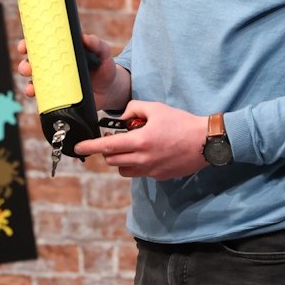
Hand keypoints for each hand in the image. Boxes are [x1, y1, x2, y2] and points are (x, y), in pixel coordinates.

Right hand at [16, 34, 127, 110]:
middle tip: (28, 68)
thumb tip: (86, 38)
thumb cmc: (104, 67)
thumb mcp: (102, 52)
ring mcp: (54, 83)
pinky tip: (41, 100)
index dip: (27, 45)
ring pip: (34, 83)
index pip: (39, 46)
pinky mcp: (58, 98)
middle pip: (31, 65)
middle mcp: (53, 67)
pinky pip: (44, 99)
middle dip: (24, 66)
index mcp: (59, 52)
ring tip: (32, 88)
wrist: (110, 90)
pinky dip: (40, 100)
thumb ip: (97, 44)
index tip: (23, 47)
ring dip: (28, 85)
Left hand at [74, 100, 208, 180]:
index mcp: (140, 141)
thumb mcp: (156, 108)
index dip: (90, 147)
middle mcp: (143, 159)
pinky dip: (137, 164)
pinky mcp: (159, 176)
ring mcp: (151, 170)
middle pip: (112, 160)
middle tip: (114, 139)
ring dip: (120, 160)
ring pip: (124, 170)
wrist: (205, 142)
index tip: (78, 147)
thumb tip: (122, 118)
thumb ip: (134, 109)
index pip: (107, 147)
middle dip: (108, 151)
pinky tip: (148, 153)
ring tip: (130, 148)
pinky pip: (140, 173)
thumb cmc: (181, 123)